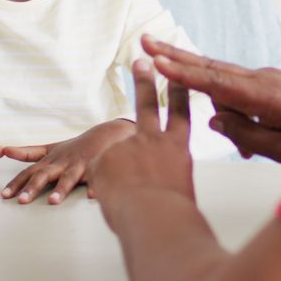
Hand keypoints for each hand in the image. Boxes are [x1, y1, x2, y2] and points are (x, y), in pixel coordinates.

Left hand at [1, 119, 135, 204]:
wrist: (106, 135)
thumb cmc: (76, 146)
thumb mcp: (51, 148)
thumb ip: (28, 152)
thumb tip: (6, 150)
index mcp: (50, 161)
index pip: (29, 172)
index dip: (17, 183)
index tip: (5, 196)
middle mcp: (62, 163)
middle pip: (45, 175)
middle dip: (33, 188)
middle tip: (22, 201)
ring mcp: (79, 165)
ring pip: (68, 178)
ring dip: (60, 189)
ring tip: (52, 201)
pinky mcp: (96, 167)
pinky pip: (95, 179)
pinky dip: (95, 187)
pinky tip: (92, 196)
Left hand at [87, 59, 195, 230]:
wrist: (157, 219)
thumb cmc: (173, 213)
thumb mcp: (178, 186)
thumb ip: (167, 172)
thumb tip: (157, 176)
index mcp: (178, 149)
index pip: (180, 113)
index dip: (178, 91)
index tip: (177, 74)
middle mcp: (154, 141)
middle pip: (147, 104)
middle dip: (144, 81)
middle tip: (140, 61)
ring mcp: (128, 147)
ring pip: (114, 151)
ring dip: (116, 167)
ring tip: (124, 188)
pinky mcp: (105, 158)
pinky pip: (99, 172)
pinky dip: (105, 186)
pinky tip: (116, 195)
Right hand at [142, 34, 280, 165]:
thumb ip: (246, 135)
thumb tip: (215, 120)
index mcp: (263, 95)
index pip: (214, 83)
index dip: (183, 73)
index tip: (157, 61)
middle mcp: (261, 79)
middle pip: (210, 66)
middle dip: (175, 55)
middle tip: (145, 41)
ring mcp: (265, 78)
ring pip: (221, 75)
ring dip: (195, 72)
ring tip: (179, 71)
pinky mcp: (268, 83)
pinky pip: (234, 85)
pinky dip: (217, 88)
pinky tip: (222, 108)